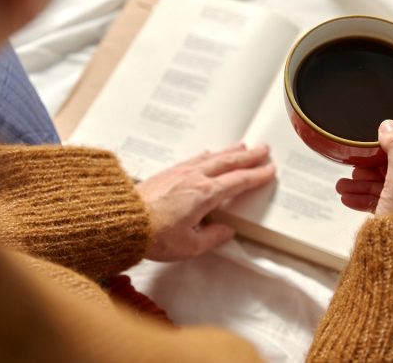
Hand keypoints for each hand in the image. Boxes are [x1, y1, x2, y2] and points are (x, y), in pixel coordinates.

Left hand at [136, 143, 274, 260]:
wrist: (123, 220)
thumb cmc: (153, 235)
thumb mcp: (189, 246)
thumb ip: (212, 237)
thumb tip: (226, 230)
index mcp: (205, 194)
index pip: (238, 182)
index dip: (256, 176)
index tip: (269, 170)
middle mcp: (195, 178)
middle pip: (229, 162)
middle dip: (249, 156)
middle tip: (264, 149)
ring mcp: (180, 172)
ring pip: (212, 157)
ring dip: (230, 151)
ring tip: (242, 146)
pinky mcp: (168, 172)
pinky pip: (195, 158)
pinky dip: (209, 154)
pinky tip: (209, 153)